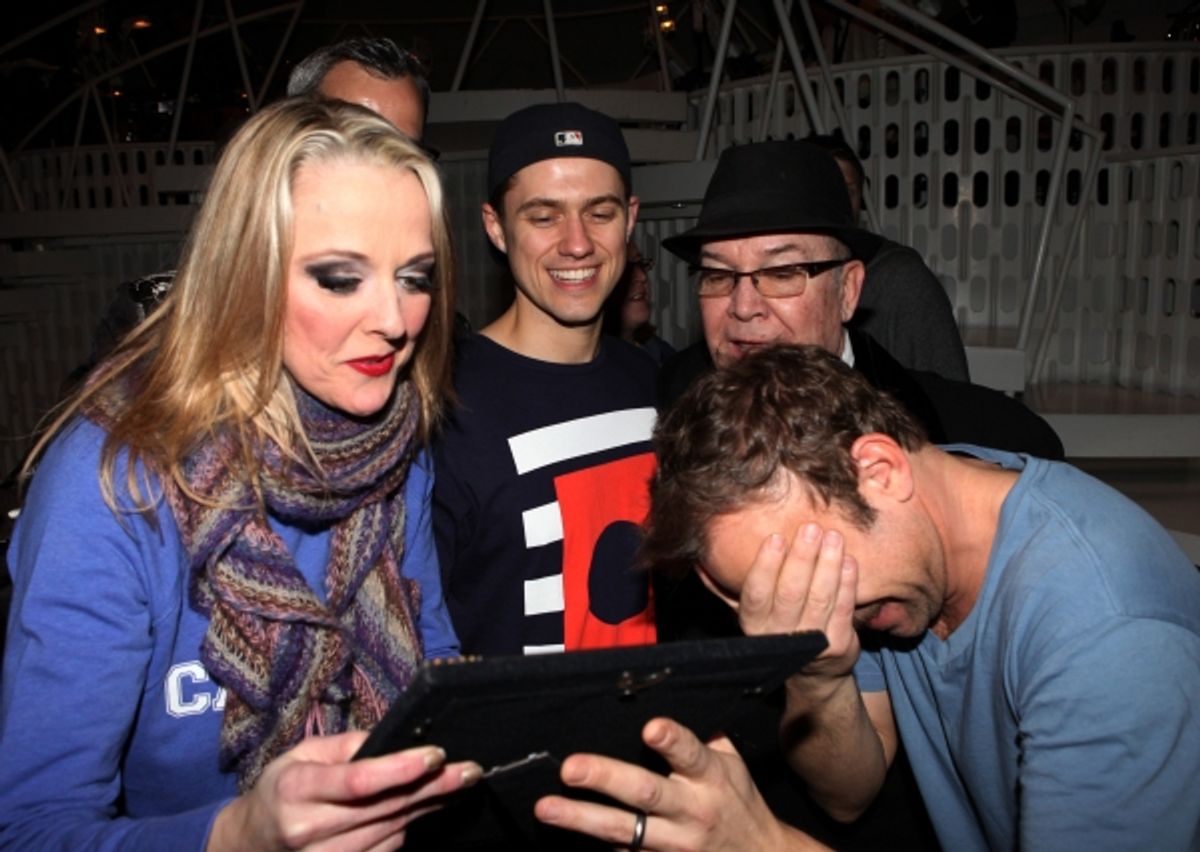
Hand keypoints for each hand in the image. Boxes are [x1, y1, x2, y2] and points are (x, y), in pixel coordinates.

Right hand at [208, 732, 480, 850]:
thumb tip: (394, 740)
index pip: (357, 781)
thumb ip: (347, 746)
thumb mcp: (302, 755)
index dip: (400, 769)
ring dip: (429, 807)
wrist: (252, 843)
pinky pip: (386, 851)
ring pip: (391, 831)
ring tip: (456, 785)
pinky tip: (424, 808)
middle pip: (384, 807)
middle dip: (433, 786)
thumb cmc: (281, 790)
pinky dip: (408, 828)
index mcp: (296, 790)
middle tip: (470, 770)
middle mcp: (309, 829)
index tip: (437, 755)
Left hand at [534, 718, 822, 850]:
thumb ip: (701, 736)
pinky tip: (564, 836)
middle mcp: (692, 810)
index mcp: (711, 776)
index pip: (691, 753)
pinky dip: (596, 846)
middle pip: (646, 793)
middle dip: (606, 779)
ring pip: (624, 831)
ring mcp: (675, 843)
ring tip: (546, 807)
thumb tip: (665, 697)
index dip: (672, 740)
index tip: (650, 727)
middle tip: (570, 768)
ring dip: (581, 819)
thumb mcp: (730, 762)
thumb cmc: (737, 799)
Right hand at [737, 524, 860, 682]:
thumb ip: (725, 588)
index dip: (766, 565)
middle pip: (791, 592)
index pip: (756, 593)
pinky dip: (847, 584)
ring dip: (828, 564)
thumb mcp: (750, 612)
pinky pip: (842, 609)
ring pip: (819, 598)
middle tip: (811, 528)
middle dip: (802, 557)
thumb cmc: (779, 628)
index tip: (776, 537)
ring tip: (833, 537)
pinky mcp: (836, 644)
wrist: (813, 671)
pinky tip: (849, 561)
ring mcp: (810, 642)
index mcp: (754, 623)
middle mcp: (779, 634)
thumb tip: (700, 561)